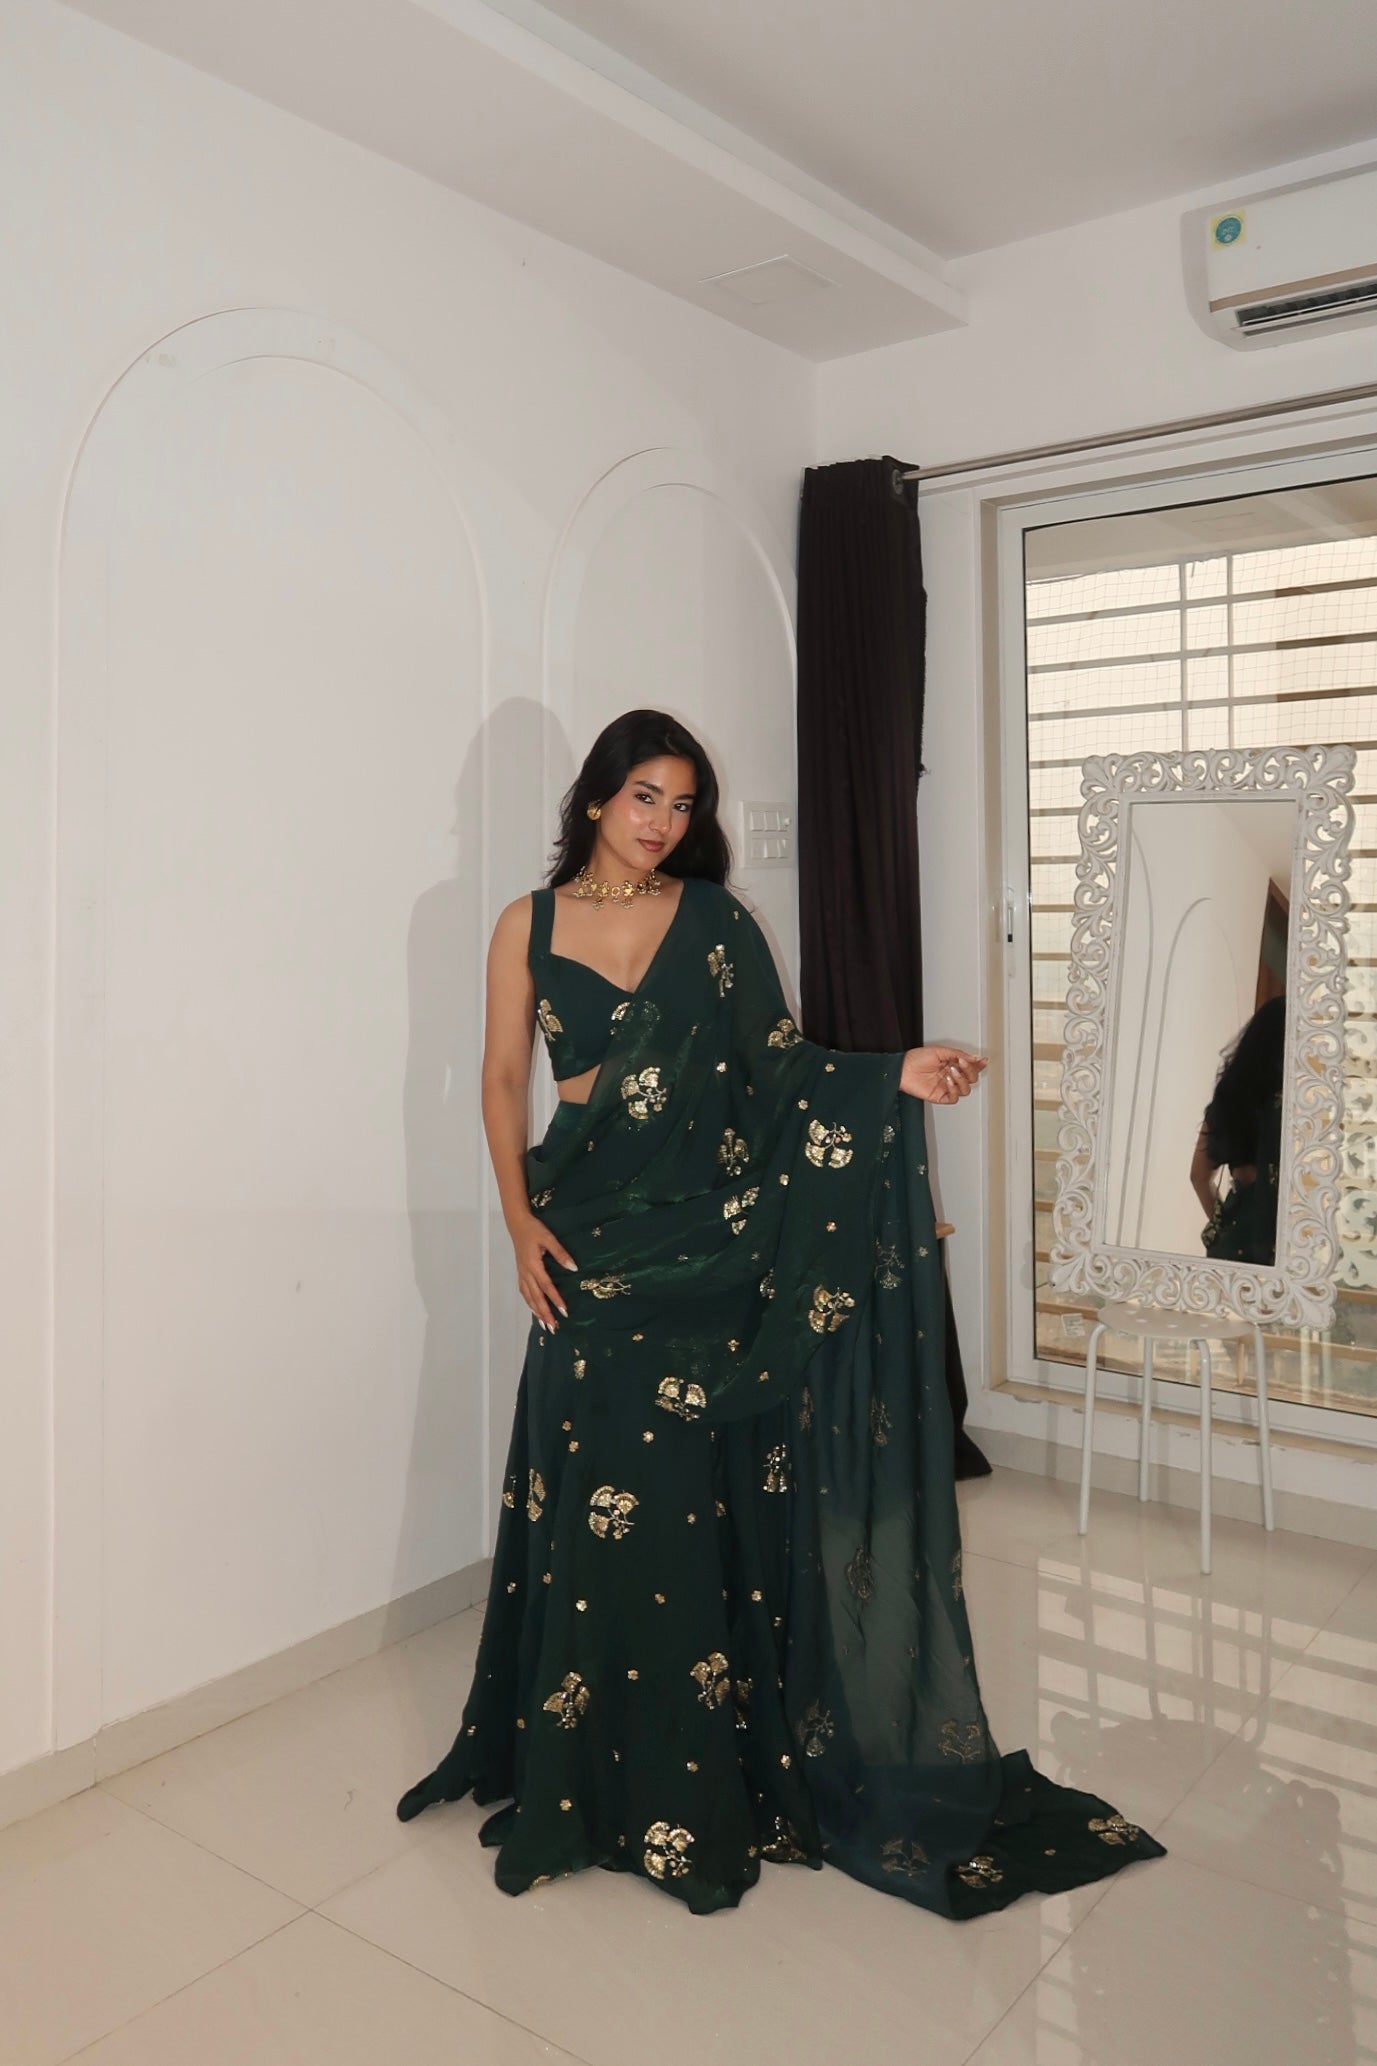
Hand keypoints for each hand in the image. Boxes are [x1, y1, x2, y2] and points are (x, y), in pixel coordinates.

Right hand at [509, 1212, 576, 1330]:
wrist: (517, 1223)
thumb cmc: (534, 1229)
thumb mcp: (549, 1238)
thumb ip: (560, 1253)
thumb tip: (573, 1268)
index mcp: (533, 1265)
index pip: (546, 1286)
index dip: (555, 1300)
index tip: (564, 1312)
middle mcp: (526, 1272)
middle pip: (536, 1297)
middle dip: (544, 1313)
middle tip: (553, 1327)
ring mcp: (522, 1273)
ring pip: (529, 1297)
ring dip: (536, 1311)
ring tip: (545, 1325)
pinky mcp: (521, 1272)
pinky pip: (524, 1292)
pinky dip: (529, 1303)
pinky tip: (534, 1309)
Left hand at [900, 1045, 986, 1103]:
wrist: (902, 1068)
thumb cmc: (916, 1058)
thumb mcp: (940, 1051)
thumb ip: (958, 1054)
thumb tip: (974, 1058)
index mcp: (952, 1065)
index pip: (970, 1067)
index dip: (978, 1065)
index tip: (983, 1061)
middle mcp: (951, 1076)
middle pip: (971, 1079)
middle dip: (970, 1071)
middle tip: (962, 1063)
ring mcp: (946, 1087)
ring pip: (966, 1090)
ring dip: (962, 1080)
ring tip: (951, 1071)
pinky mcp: (940, 1096)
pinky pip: (954, 1098)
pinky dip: (954, 1090)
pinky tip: (948, 1081)